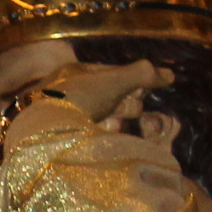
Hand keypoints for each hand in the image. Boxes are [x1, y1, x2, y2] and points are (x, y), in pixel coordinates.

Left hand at [37, 60, 163, 132]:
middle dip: (123, 104)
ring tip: (116, 126)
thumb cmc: (78, 99)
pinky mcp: (59, 139)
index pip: (111, 74)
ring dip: (113, 121)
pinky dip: (99, 135)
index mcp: (74, 73)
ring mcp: (60, 116)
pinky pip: (88, 136)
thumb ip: (142, 75)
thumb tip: (169, 74)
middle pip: (106, 97)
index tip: (145, 90)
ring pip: (98, 118)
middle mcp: (66, 92)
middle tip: (133, 110)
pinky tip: (104, 138)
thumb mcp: (114, 81)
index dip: (132, 81)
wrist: (42, 132)